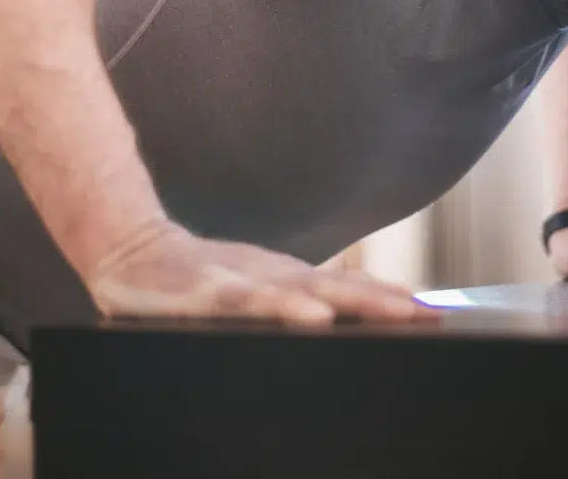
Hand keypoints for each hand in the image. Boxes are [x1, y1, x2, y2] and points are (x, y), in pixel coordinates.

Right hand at [88, 220, 437, 324]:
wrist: (131, 249)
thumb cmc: (194, 277)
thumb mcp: (247, 290)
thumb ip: (289, 303)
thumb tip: (341, 315)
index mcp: (283, 279)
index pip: (346, 289)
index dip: (390, 300)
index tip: (436, 312)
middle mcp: (271, 276)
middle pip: (338, 289)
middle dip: (386, 304)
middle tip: (432, 315)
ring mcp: (241, 281)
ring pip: (305, 292)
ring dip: (353, 302)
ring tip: (394, 313)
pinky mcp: (207, 294)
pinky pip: (251, 303)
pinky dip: (284, 308)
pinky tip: (312, 317)